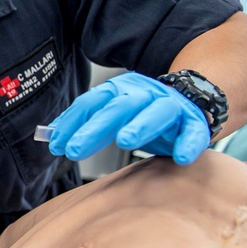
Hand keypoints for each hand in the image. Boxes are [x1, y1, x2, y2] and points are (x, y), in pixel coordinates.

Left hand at [48, 72, 209, 164]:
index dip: (73, 123)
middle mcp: (145, 94)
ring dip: (141, 125)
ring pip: (158, 112)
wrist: (191, 101)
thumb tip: (51, 135)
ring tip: (125, 141)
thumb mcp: (111, 113)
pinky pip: (194, 132)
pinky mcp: (195, 122)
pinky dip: (188, 143)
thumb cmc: (143, 112)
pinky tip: (180, 158)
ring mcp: (172, 106)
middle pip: (119, 107)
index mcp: (121, 89)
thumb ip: (84, 122)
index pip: (92, 102)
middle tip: (74, 149)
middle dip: (96, 128)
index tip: (56, 145)